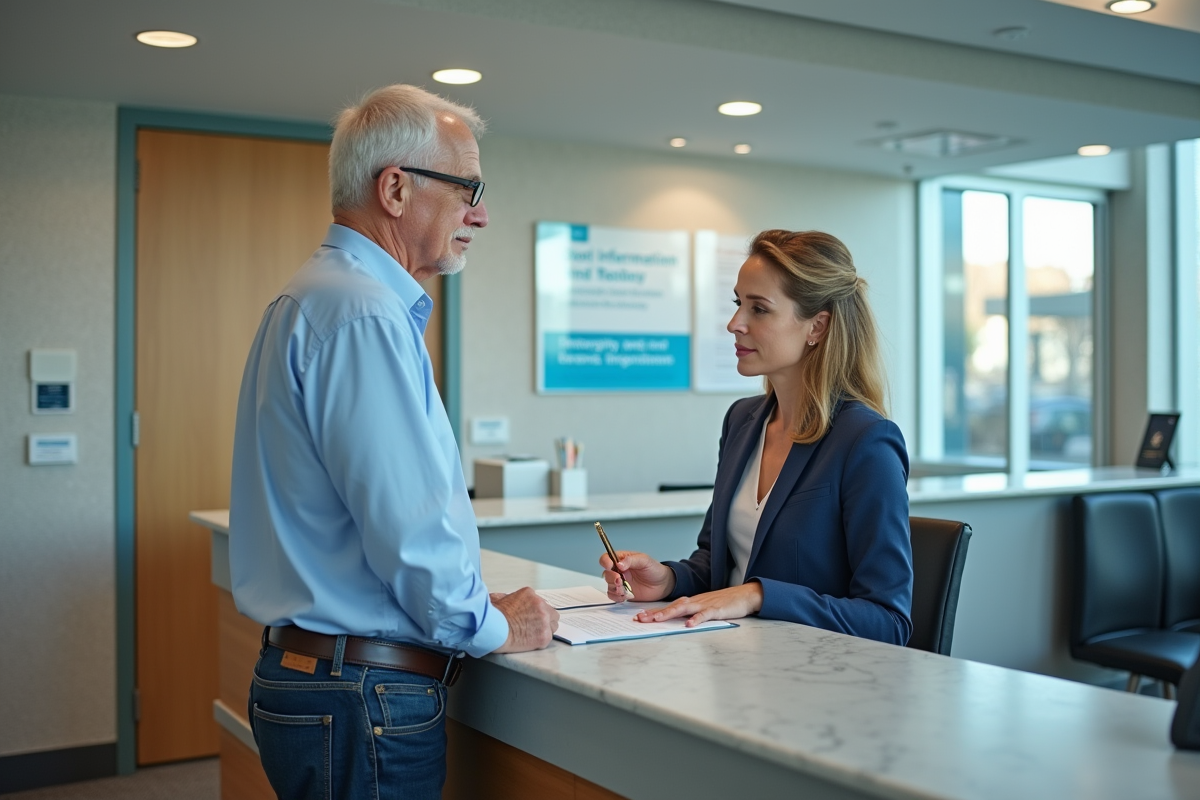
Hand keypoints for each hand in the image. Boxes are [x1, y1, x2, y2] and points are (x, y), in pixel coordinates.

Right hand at [491, 587, 558, 652]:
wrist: (494, 630)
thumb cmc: (493, 617)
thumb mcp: (497, 599)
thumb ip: (504, 597)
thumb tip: (500, 598)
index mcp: (530, 594)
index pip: (541, 603)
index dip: (536, 612)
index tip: (531, 617)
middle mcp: (540, 605)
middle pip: (551, 613)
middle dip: (544, 620)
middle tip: (534, 627)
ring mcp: (544, 620)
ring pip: (553, 626)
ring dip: (545, 630)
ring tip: (532, 635)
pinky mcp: (544, 635)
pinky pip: (548, 638)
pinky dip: (540, 641)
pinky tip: (530, 641)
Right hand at [600, 550, 675, 602]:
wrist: (663, 585)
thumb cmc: (654, 569)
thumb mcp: (645, 560)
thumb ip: (631, 560)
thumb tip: (618, 563)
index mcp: (622, 559)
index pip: (607, 558)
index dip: (605, 561)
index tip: (609, 565)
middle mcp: (619, 570)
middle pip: (606, 573)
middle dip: (611, 577)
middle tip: (620, 579)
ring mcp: (620, 582)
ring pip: (609, 585)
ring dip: (614, 588)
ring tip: (624, 589)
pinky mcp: (623, 593)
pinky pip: (613, 595)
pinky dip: (616, 596)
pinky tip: (624, 595)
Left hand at [635, 582, 762, 626]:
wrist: (744, 596)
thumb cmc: (724, 604)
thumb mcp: (704, 608)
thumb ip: (691, 613)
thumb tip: (676, 622)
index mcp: (691, 602)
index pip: (669, 606)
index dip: (654, 611)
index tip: (639, 617)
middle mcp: (695, 602)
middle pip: (672, 607)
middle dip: (655, 613)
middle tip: (640, 619)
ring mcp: (705, 605)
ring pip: (684, 609)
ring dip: (669, 614)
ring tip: (656, 619)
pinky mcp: (717, 610)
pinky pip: (705, 615)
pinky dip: (696, 619)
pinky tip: (688, 624)